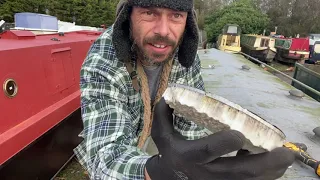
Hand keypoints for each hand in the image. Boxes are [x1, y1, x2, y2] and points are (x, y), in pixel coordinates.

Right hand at [145, 98, 294, 179]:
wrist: (171, 177)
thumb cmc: (169, 152)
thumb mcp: (160, 133)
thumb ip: (162, 113)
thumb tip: (169, 94)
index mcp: (189, 156)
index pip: (207, 151)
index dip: (224, 144)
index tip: (240, 134)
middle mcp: (206, 173)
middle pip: (239, 171)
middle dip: (265, 162)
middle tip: (285, 151)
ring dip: (272, 170)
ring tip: (287, 156)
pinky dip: (266, 174)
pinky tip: (274, 161)